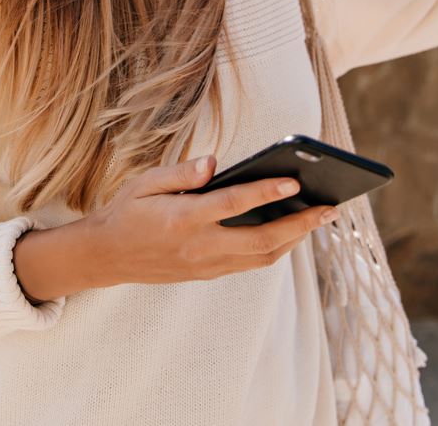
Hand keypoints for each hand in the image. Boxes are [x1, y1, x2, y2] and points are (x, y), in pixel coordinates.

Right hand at [82, 155, 338, 287]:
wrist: (106, 257)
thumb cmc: (127, 211)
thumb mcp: (145, 182)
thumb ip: (182, 172)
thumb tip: (214, 162)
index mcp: (182, 219)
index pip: (233, 205)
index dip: (266, 192)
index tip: (295, 180)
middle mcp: (199, 247)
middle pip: (261, 241)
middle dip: (300, 225)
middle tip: (330, 208)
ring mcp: (206, 265)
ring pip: (262, 258)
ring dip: (294, 239)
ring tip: (319, 219)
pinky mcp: (208, 274)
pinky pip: (251, 264)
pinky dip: (276, 248)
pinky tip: (290, 231)